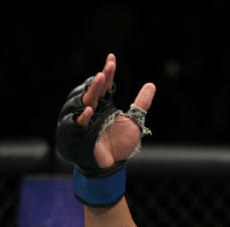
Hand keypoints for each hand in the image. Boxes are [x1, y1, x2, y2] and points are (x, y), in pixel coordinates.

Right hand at [76, 54, 155, 168]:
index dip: (108, 72)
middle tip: (109, 67)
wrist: (111, 165)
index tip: (112, 58)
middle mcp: (93, 110)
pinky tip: (90, 109)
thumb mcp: (134, 121)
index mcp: (104, 105)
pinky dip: (83, 117)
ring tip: (100, 78)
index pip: (106, 86)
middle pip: (95, 91)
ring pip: (85, 102)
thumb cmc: (119, 143)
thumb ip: (141, 103)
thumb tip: (151, 84)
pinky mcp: (80, 134)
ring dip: (93, 90)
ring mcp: (85, 121)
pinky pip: (79, 123)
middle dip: (101, 79)